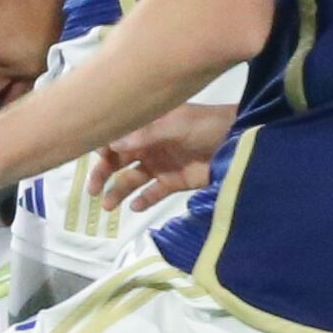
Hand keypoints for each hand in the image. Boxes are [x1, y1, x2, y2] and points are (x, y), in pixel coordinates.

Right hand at [89, 99, 228, 212]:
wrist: (238, 142)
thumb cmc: (205, 125)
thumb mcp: (175, 125)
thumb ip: (145, 135)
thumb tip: (112, 144)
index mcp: (146, 125)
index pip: (116, 136)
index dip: (103, 148)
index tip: (98, 159)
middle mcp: (148, 144)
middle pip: (118, 160)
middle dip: (103, 174)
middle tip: (93, 190)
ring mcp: (160, 164)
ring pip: (131, 179)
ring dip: (118, 191)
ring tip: (109, 206)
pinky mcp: (173, 182)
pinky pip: (152, 193)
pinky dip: (143, 200)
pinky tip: (135, 207)